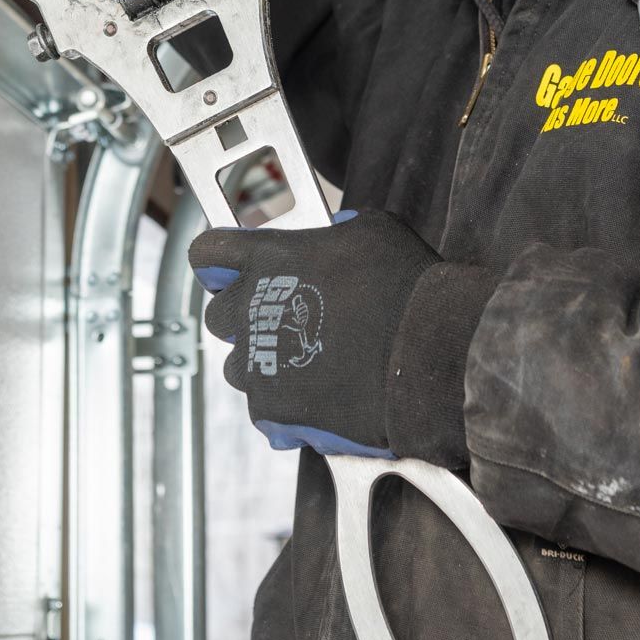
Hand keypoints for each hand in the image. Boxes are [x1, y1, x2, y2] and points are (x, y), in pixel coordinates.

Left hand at [189, 210, 441, 456]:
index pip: (208, 253)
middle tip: (286, 324)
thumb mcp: (369, 232)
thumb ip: (331, 234)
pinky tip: (323, 397)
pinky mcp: (271, 408)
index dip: (219, 263)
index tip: (232, 271)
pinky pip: (264, 408)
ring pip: (239, 367)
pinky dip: (287, 405)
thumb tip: (328, 237)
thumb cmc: (407, 286)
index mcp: (267, 258)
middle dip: (245, 319)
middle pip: (219, 316)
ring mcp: (257, 362)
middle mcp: (250, 308)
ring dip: (265, 365)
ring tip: (311, 366)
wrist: (431, 356)